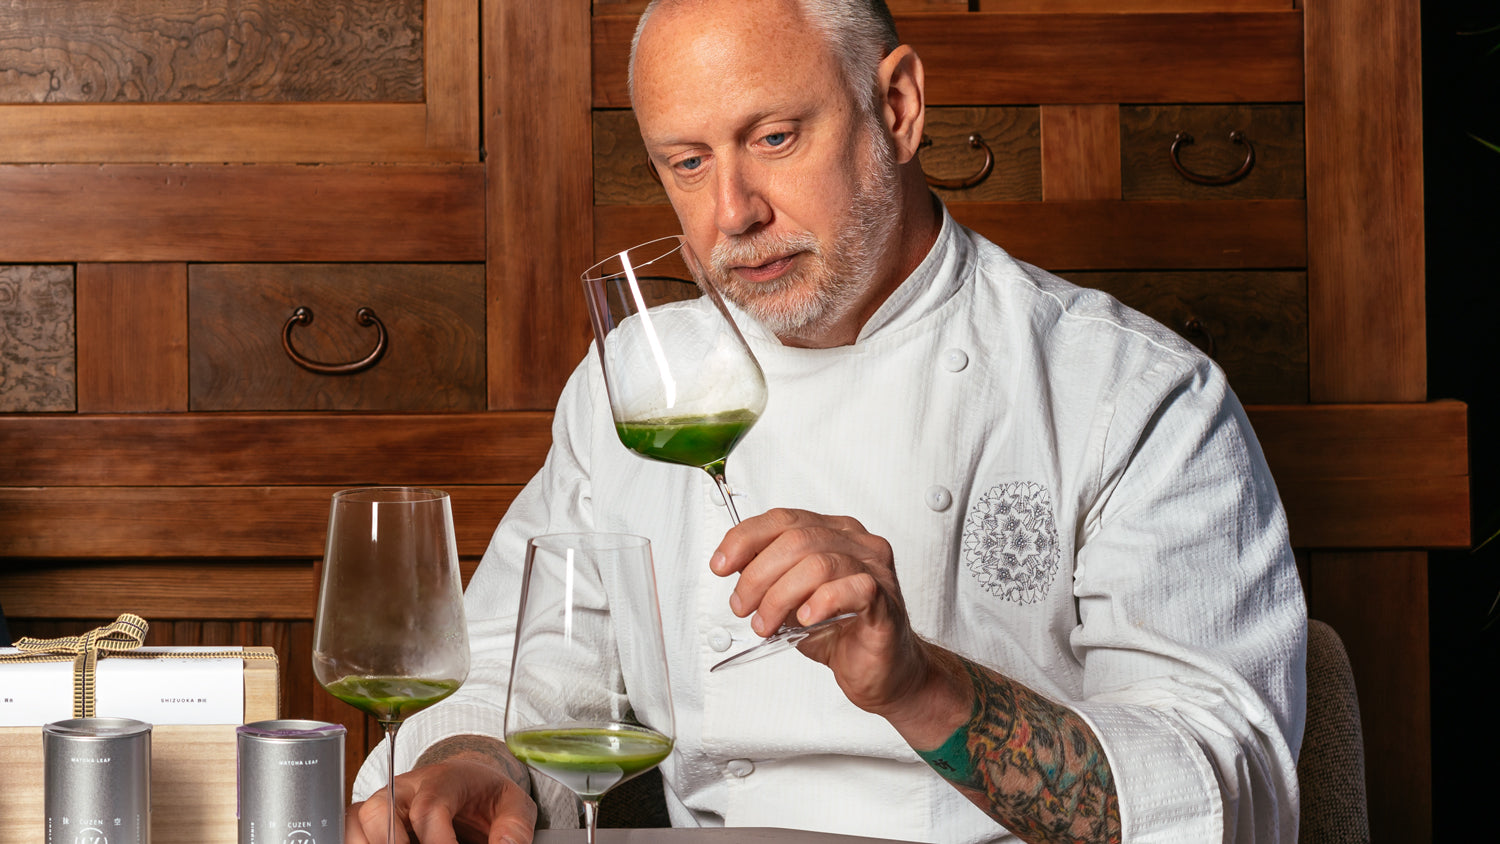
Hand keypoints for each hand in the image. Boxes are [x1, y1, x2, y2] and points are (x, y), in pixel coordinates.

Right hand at [345, 759, 536, 843]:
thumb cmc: (486, 796)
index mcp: (443, 779)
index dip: (437, 842)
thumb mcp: (514, 805)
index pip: (428, 809)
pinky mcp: (367, 820)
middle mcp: (405, 787)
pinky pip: (347, 833)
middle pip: (378, 811)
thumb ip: (514, 828)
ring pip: (355, 823)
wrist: (469, 784)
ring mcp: (382, 802)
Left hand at [710, 508, 930, 713]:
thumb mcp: (792, 602)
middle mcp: (857, 544)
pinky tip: (805, 619)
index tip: (721, 564)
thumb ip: (770, 581)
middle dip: (757, 575)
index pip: (784, 519)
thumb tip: (734, 571)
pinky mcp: (885, 601)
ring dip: (779, 595)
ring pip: (818, 563)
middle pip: (798, 539)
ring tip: (765, 624)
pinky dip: (820, 602)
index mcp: (834, 534)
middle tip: (741, 606)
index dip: (746, 538)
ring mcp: (875, 570)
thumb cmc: (842, 633)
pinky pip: (853, 588)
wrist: (882, 672)